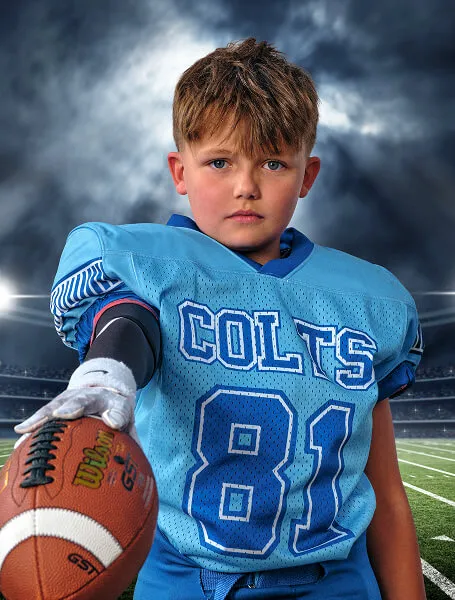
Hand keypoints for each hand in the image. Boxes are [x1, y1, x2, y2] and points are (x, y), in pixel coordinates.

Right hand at [14, 358, 136, 437]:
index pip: (113, 405)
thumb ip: (131, 437)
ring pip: (56, 406)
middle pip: (79, 400)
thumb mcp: (125, 421)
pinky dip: (33, 422)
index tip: (110, 421)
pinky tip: (21, 433)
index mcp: (108, 401)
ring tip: (29, 428)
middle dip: (72, 406)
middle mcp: (87, 397)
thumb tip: (138, 464)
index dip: (113, 413)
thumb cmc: (115, 412)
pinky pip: (44, 414)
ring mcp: (69, 399)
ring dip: (43, 416)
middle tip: (62, 414)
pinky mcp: (56, 406)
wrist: (103, 392)